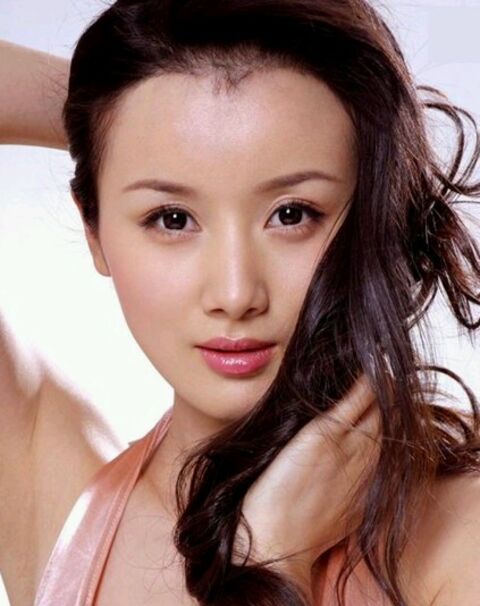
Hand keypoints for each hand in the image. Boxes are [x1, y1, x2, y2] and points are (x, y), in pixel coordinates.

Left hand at [232, 373, 380, 586]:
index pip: (384, 443)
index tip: (382, 403)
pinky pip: (354, 402)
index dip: (385, 421)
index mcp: (363, 485)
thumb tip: (330, 467)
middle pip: (387, 423)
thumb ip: (337, 487)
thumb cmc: (289, 530)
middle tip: (385, 375)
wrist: (271, 544)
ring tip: (379, 365)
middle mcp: (364, 465)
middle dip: (389, 399)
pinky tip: (368, 368)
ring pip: (377, 409)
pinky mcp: (324, 437)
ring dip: (381, 386)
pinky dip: (365, 383)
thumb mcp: (327, 512)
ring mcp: (347, 449)